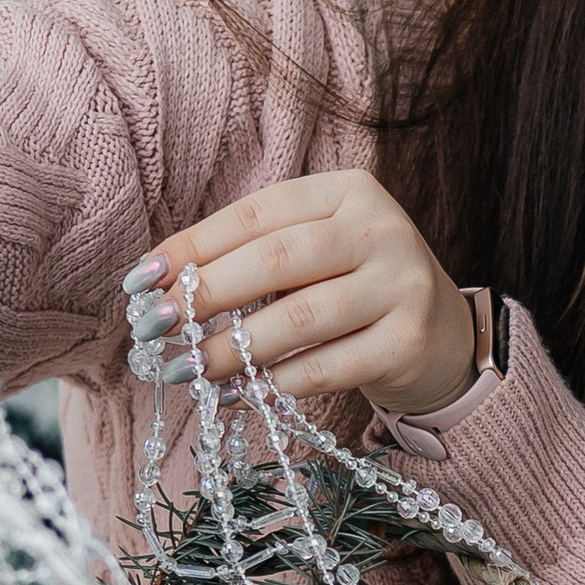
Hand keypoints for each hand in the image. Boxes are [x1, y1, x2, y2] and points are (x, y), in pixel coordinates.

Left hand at [130, 170, 479, 419]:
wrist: (443, 337)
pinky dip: (277, 383)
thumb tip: (159, 286)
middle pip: (275, 261)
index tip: (141, 281)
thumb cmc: (353, 289)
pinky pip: (328, 366)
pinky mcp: (408, 343)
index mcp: (346, 192)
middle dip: (205, 296)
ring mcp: (401, 285)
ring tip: (189, 369)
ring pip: (300, 318)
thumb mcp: (314, 254)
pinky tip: (243, 393)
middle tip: (155, 328)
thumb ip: (253, 257)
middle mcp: (379, 229)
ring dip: (234, 348)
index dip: (193, 247)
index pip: (256, 215)